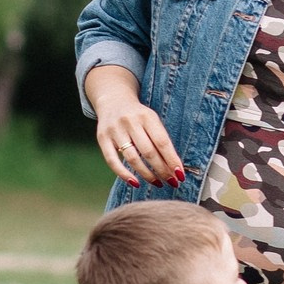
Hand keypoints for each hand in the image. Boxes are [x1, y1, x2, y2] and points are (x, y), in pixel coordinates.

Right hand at [86, 64, 183, 187]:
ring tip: (158, 183)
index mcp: (147, 116)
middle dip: (162, 170)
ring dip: (147, 174)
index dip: (172, 160)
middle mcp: (130, 122)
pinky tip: (135, 183)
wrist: (113, 100)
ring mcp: (115, 130)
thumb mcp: (152, 121)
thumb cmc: (139, 117)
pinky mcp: (102, 138)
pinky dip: (124, 174)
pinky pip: (112, 161)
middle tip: (172, 182)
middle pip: (148, 152)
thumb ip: (161, 140)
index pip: (162, 142)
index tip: (180, 175)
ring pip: (132, 158)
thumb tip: (174, 167)